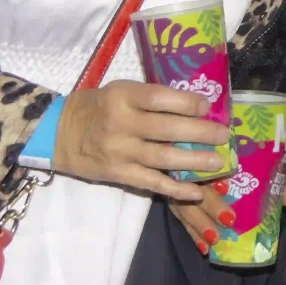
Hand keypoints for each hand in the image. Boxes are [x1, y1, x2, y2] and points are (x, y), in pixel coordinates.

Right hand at [53, 83, 233, 209]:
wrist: (60, 134)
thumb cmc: (100, 108)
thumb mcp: (122, 92)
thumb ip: (152, 99)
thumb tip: (197, 107)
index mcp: (123, 97)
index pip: (159, 98)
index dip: (187, 103)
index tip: (208, 107)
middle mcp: (121, 123)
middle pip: (167, 129)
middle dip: (201, 133)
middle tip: (225, 136)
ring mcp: (119, 151)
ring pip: (163, 158)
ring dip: (195, 161)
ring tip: (219, 163)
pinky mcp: (118, 173)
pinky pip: (151, 182)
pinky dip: (175, 188)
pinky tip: (196, 191)